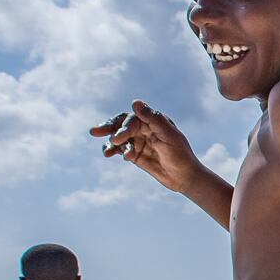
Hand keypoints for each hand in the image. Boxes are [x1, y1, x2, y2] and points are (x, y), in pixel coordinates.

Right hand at [89, 101, 205, 194]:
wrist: (185, 178)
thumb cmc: (181, 155)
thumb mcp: (169, 136)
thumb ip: (153, 119)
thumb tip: (135, 102)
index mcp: (154, 121)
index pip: (132, 119)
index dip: (123, 127)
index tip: (118, 138)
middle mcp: (145, 129)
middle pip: (122, 125)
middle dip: (109, 128)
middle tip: (94, 132)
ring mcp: (139, 141)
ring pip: (119, 138)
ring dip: (110, 143)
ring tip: (107, 153)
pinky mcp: (136, 154)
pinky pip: (120, 150)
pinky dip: (114, 151)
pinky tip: (110, 155)